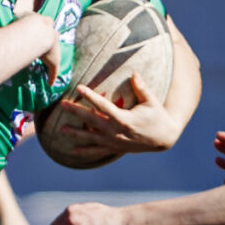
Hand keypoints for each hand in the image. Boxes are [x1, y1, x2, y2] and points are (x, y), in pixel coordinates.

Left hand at [47, 76, 178, 153]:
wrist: (164, 139)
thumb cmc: (158, 117)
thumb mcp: (151, 101)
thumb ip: (141, 88)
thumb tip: (134, 73)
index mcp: (124, 119)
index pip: (103, 106)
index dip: (91, 96)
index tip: (80, 88)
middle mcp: (116, 132)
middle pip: (92, 121)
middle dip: (76, 112)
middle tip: (63, 105)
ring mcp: (115, 142)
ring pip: (91, 137)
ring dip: (76, 133)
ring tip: (61, 129)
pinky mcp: (115, 148)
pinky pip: (98, 151)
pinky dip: (85, 151)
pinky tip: (73, 150)